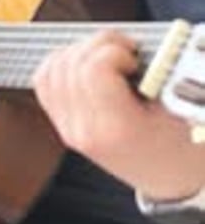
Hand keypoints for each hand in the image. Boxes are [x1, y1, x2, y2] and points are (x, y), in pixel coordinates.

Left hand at [32, 29, 204, 197]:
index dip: (115, 51)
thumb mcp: (177, 110)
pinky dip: (61, 63)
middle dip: (100, 44)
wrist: (168, 178)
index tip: (134, 57)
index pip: (94, 69)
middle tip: (125, 53)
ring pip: (53, 67)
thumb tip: (133, 44)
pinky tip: (85, 64)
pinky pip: (44, 81)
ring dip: (80, 51)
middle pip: (72, 62)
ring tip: (107, 58)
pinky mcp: (62, 124)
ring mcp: (69, 128)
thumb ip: (154, 75)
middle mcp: (85, 130)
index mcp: (117, 129)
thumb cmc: (179, 147)